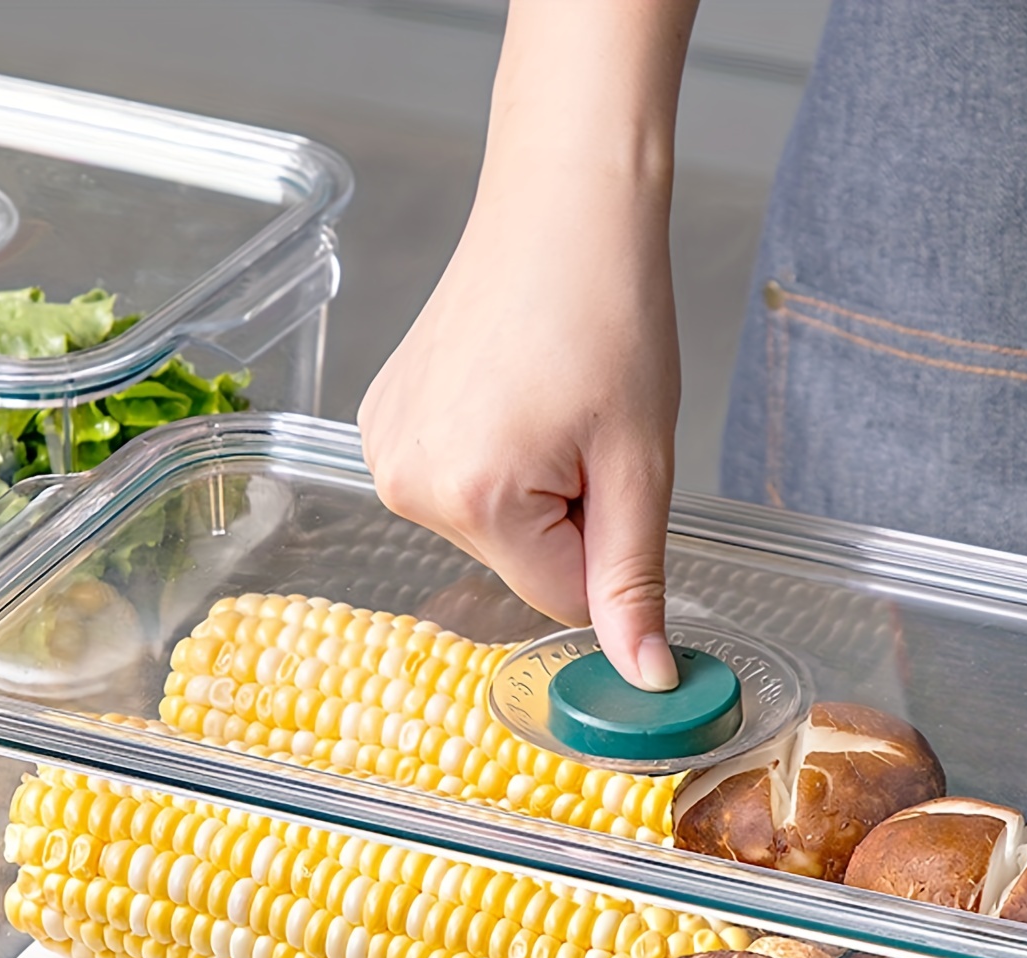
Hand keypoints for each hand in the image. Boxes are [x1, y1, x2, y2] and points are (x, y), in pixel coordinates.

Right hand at [356, 0, 698, 691]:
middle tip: (586, 428)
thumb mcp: (640, 465)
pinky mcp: (381, 426)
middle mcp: (407, 485)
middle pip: (520, 565)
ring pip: (491, 528)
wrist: (560, 208)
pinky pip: (459, 487)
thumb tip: (645, 680)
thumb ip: (633, 583)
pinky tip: (510, 394)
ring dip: (533, 490)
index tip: (615, 472)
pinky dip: (495, 460)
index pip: (559, 600)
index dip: (605, 547)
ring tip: (547, 402)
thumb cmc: (609, 314)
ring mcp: (385, 453)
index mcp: (472, 497)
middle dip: (567, 518)